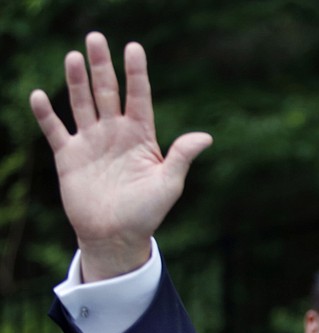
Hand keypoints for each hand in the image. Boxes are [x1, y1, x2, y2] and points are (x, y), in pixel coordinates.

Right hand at [29, 32, 212, 281]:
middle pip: (107, 92)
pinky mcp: (69, 157)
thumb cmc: (147, 212)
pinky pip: (55, 130)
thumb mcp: (169, 184)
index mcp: (141, 136)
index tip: (133, 47)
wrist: (116, 236)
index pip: (139, 96)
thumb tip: (205, 137)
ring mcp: (91, 142)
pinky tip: (40, 95)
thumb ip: (182, 157)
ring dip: (77, 81)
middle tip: (95, 38)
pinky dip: (46, 114)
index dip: (136, 73)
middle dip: (102, 66)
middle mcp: (115, 133)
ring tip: (74, 56)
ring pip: (82, 103)